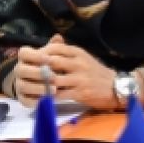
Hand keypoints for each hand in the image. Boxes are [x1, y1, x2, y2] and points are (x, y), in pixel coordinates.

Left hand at [11, 36, 125, 109]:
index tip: (32, 58)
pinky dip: (48, 96)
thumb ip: (67, 53)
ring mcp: (79, 78)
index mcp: (78, 52)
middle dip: (37, 67)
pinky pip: (59, 94)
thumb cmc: (96, 72)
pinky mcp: (80, 92)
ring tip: (32, 85)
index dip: (41, 52)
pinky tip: (41, 96)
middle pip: (51, 61)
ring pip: (53, 79)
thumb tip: (48, 46)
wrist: (115, 87)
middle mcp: (78, 63)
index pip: (55, 47)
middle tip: (27, 72)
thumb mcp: (83, 58)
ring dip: (41, 83)